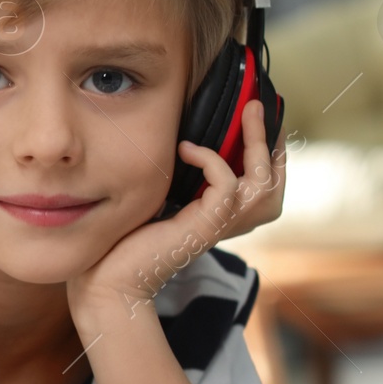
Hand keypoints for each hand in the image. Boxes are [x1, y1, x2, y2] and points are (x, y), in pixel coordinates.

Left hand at [67, 99, 284, 321]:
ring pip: (263, 182)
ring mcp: (220, 226)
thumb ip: (181, 175)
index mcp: (223, 217)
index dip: (269, 150)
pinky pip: (226, 185)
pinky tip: (186, 149)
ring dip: (256, 142)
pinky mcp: (206, 227)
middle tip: (257, 105)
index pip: (266, 183)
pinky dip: (211, 160)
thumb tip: (185, 135)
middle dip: (270, 140)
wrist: (110, 278)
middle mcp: (229, 223)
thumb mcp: (163, 197)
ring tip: (244, 112)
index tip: (256, 116)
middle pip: (273, 182)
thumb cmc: (127, 239)